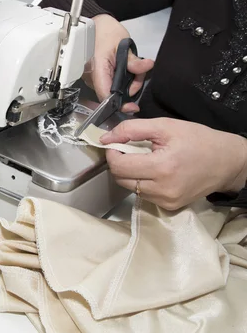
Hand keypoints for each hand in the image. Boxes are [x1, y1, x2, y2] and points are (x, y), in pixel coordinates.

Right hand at [85, 15, 154, 112]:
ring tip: (133, 68)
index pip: (105, 94)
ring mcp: (93, 77)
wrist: (95, 25)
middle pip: (111, 94)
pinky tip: (125, 69)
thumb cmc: (105, 32)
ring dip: (127, 83)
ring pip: (112, 89)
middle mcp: (92, 76)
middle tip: (139, 75)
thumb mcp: (123, 44)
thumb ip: (133, 60)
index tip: (132, 107)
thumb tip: (146, 67)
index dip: (118, 104)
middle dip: (129, 88)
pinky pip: (109, 84)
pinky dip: (120, 80)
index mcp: (97, 69)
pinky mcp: (96, 76)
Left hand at [101, 118, 246, 209]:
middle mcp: (162, 189)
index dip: (112, 153)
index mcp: (161, 167)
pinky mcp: (169, 207)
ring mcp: (166, 201)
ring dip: (130, 173)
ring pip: (129, 187)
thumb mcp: (165, 126)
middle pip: (120, 178)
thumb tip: (105, 138)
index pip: (118, 166)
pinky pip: (142, 194)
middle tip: (130, 150)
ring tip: (146, 160)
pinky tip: (154, 172)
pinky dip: (141, 182)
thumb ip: (132, 129)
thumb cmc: (198, 140)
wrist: (227, 162)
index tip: (117, 143)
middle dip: (119, 163)